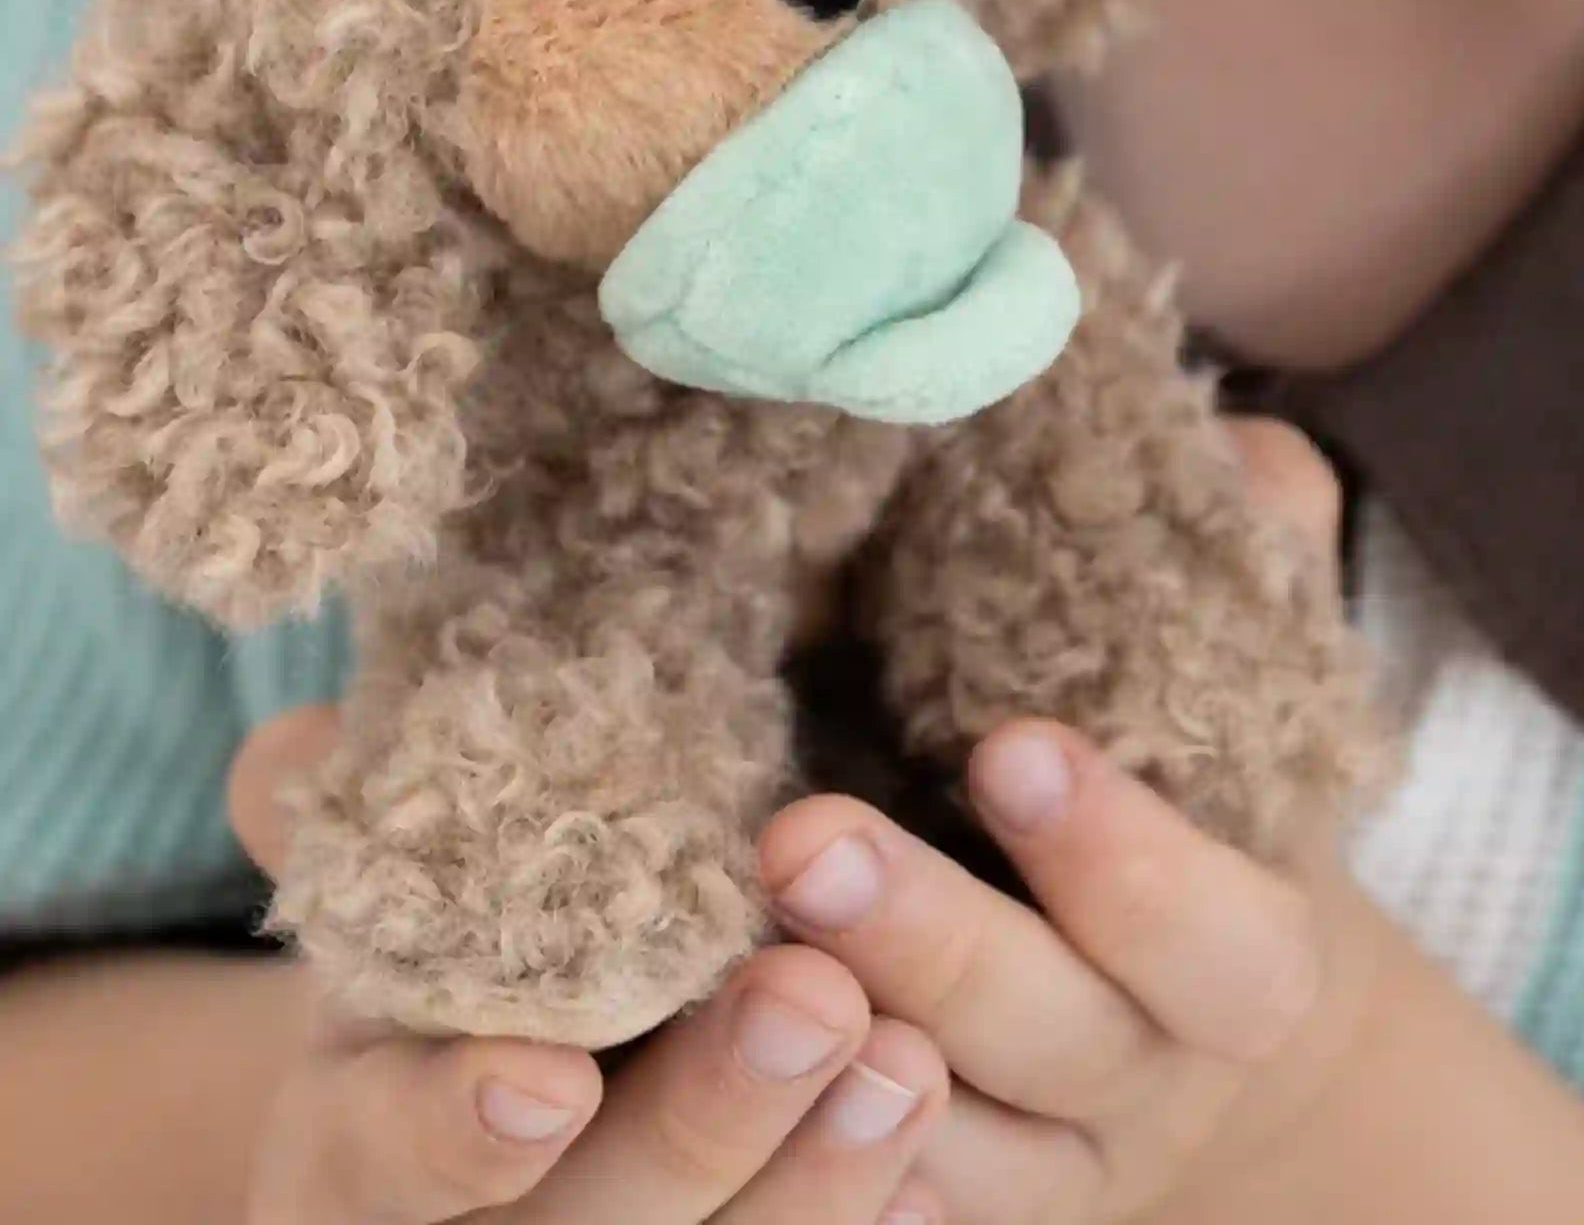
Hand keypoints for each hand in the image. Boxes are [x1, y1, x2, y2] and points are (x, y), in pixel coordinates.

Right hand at [228, 712, 950, 1222]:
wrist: (512, 1066)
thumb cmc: (448, 960)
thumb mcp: (384, 903)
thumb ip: (349, 824)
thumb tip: (304, 747)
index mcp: (352, 1153)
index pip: (379, 1165)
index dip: (450, 1132)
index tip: (546, 1080)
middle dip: (702, 1128)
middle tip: (814, 1001)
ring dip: (820, 1177)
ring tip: (912, 1054)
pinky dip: (865, 1211)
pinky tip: (937, 1142)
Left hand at [753, 417, 1373, 1224]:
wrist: (1180, 999)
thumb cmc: (1193, 784)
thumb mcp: (1238, 675)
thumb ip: (1243, 551)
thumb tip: (1205, 435)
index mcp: (1249, 952)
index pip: (1219, 937)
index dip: (1125, 860)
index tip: (1009, 745)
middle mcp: (1153, 1075)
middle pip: (1063, 1044)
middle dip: (939, 942)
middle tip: (800, 837)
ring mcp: (1048, 1158)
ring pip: (950, 1149)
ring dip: (834, 1056)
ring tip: (724, 940)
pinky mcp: (952, 1197)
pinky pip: (874, 1206)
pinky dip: (792, 1156)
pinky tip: (692, 1063)